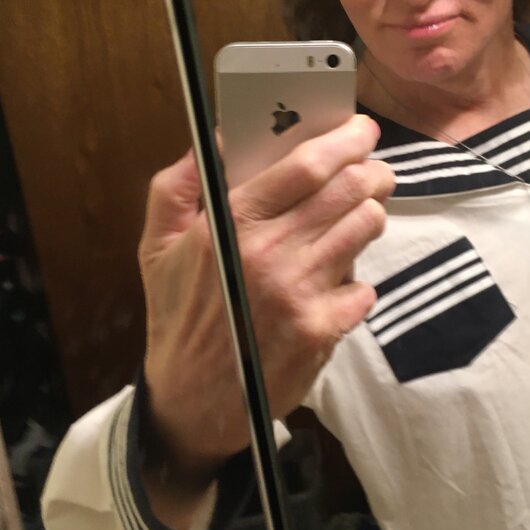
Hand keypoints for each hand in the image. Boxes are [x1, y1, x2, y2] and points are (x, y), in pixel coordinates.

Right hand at [138, 114, 393, 498]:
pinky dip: (357, 279)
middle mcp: (270, 254)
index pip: (304, 166)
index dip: (343, 140)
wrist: (192, 399)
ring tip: (357, 216)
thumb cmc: (178, 315)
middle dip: (371, 170)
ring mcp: (301, 294)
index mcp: (230, 224)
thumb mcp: (156, 245)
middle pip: (349, 190)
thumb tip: (218, 137)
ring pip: (365, 228)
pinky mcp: (323, 330)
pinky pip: (365, 287)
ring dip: (370, 215)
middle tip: (372, 168)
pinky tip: (334, 281)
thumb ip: (179, 184)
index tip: (360, 130)